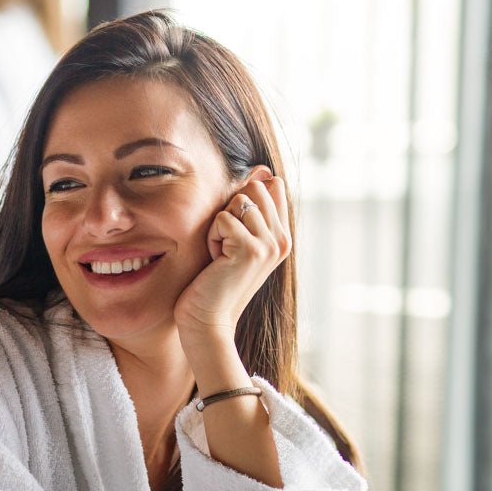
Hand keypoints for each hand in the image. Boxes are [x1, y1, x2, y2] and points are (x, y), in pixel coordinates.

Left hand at [173, 169, 289, 343]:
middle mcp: (282, 239)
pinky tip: (215, 261)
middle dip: (230, 211)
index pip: (272, 185)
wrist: (208, 321)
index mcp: (282, 236)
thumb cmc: (214, 282)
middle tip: (225, 245)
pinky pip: (223, 219)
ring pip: (238, 201)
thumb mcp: (237, 241)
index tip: (236, 232)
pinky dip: (212, 237)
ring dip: (219, 226)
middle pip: (256, 187)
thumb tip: (262, 169)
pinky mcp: (251, 250)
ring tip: (220, 254)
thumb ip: (251, 209)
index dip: (246, 198)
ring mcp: (269, 244)